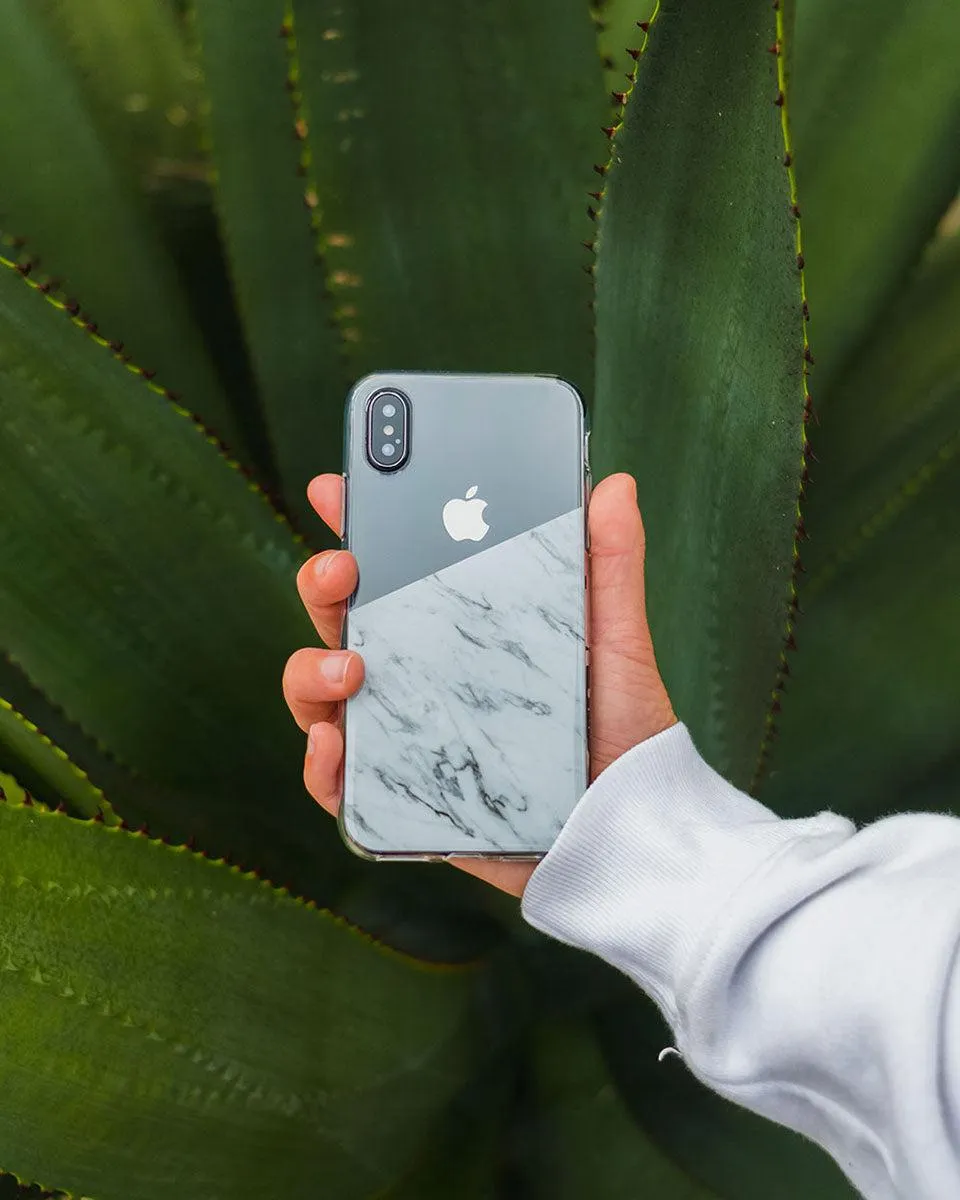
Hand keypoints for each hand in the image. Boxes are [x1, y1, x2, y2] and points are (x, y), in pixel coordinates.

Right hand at [283, 472, 674, 897]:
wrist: (630, 828)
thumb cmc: (621, 729)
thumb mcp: (617, 638)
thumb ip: (611, 563)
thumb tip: (616, 484)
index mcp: (459, 627)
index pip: (394, 569)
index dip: (358, 526)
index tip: (338, 489)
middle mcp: (420, 674)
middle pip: (343, 621)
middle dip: (322, 585)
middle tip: (342, 569)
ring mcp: (404, 733)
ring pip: (321, 693)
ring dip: (310, 671)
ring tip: (348, 667)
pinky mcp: (402, 797)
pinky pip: (338, 782)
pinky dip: (320, 763)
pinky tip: (334, 742)